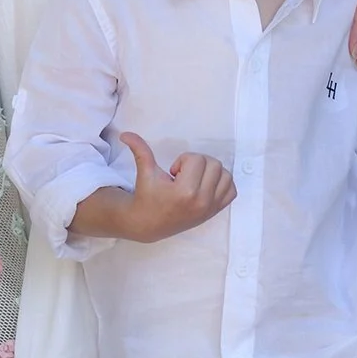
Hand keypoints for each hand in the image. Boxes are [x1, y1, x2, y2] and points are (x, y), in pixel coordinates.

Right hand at [116, 132, 235, 243]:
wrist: (149, 223)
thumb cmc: (148, 196)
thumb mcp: (145, 172)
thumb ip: (140, 150)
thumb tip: (125, 134)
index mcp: (185, 191)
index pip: (197, 159)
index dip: (183, 160)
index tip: (173, 172)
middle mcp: (202, 201)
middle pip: (214, 164)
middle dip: (197, 164)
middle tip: (182, 175)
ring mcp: (210, 208)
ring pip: (226, 175)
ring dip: (211, 172)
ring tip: (195, 179)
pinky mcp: (215, 211)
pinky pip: (231, 191)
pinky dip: (222, 183)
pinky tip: (206, 185)